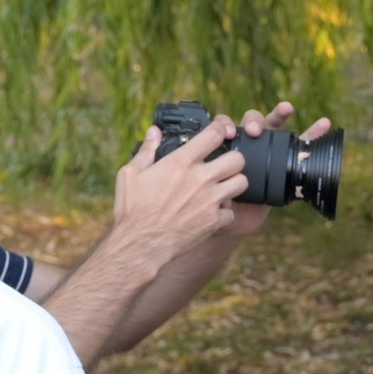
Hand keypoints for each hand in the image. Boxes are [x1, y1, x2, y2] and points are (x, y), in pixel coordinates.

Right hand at [107, 111, 248, 271]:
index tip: (217, 131)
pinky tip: (211, 212)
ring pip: (242, 182)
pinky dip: (223, 212)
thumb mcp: (130, 174)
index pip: (213, 135)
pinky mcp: (215, 221)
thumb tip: (154, 132)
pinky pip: (231, 212)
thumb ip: (146, 150)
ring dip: (233, 183)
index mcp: (180, 162)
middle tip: (223, 163)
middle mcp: (200, 178)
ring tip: (222, 186)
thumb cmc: (132, 209)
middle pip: (238, 159)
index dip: (218, 129)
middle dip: (233, 158)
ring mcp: (210, 200)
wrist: (140, 243)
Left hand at [225, 101, 332, 237]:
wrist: (238, 219)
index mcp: (228, 148)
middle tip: (255, 131)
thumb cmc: (222, 203)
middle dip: (254, 121)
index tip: (228, 134)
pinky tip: (323, 124)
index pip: (224, 127)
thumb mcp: (216, 197)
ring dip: (281, 114)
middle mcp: (248, 145)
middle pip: (252, 122)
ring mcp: (269, 151)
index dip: (225, 125)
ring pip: (275, 127)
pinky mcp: (287, 162)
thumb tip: (223, 198)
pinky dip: (313, 134)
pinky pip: (302, 145)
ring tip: (287, 107)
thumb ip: (218, 194)